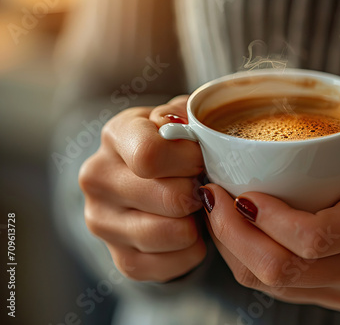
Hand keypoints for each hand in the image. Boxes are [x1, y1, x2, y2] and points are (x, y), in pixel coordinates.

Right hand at [79, 96, 206, 281]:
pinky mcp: (120, 258)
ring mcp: (103, 222)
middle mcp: (98, 178)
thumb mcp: (181, 117)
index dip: (190, 159)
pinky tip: (189, 230)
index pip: (151, 155)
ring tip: (194, 207)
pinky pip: (173, 264)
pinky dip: (193, 250)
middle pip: (170, 198)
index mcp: (116, 135)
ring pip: (174, 234)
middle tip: (200, 186)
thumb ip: (189, 117)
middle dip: (198, 192)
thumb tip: (187, 131)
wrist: (150, 177)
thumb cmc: (173, 144)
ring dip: (197, 222)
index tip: (200, 160)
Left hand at [202, 118, 339, 311]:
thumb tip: (280, 110)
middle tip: (213, 197)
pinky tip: (241, 234)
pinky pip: (283, 290)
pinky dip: (251, 263)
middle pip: (281, 270)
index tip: (240, 189)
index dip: (264, 217)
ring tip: (218, 212)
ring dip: (234, 250)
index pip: (312, 237)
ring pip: (273, 286)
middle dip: (232, 235)